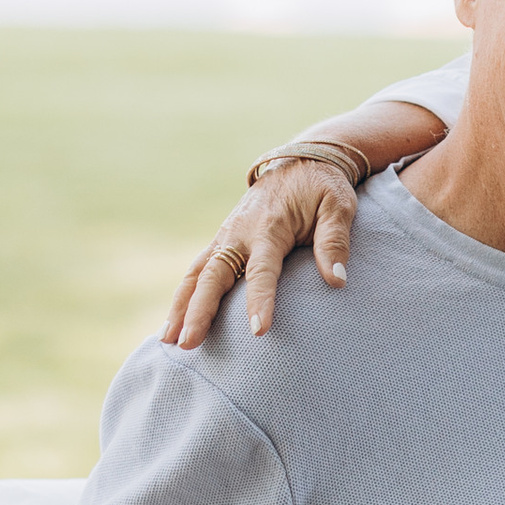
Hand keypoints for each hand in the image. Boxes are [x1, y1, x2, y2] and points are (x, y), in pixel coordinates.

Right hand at [165, 157, 359, 348]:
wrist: (301, 160)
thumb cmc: (322, 188)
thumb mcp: (338, 206)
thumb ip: (334, 241)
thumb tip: (337, 281)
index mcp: (269, 226)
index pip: (262, 270)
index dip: (259, 300)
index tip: (258, 331)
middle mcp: (239, 233)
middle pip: (213, 276)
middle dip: (199, 311)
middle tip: (188, 344)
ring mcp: (226, 237)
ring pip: (196, 274)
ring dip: (180, 307)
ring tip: (166, 340)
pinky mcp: (222, 241)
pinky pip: (197, 271)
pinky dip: (183, 296)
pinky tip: (174, 323)